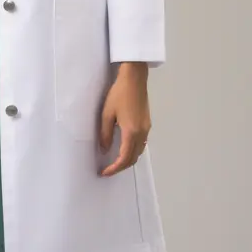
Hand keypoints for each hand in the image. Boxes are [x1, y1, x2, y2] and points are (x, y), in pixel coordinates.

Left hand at [98, 62, 150, 176]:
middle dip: (121, 167)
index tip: (105, 172)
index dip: (114, 168)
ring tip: (115, 161)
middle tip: (108, 169)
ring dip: (128, 159)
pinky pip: (141, 143)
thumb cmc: (119, 94)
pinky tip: (125, 147)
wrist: (134, 79)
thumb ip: (105, 133)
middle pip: (134, 158)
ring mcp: (146, 128)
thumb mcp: (107, 114)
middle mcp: (142, 133)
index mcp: (131, 132)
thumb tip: (104, 149)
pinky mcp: (147, 123)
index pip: (124, 158)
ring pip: (139, 152)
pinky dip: (133, 151)